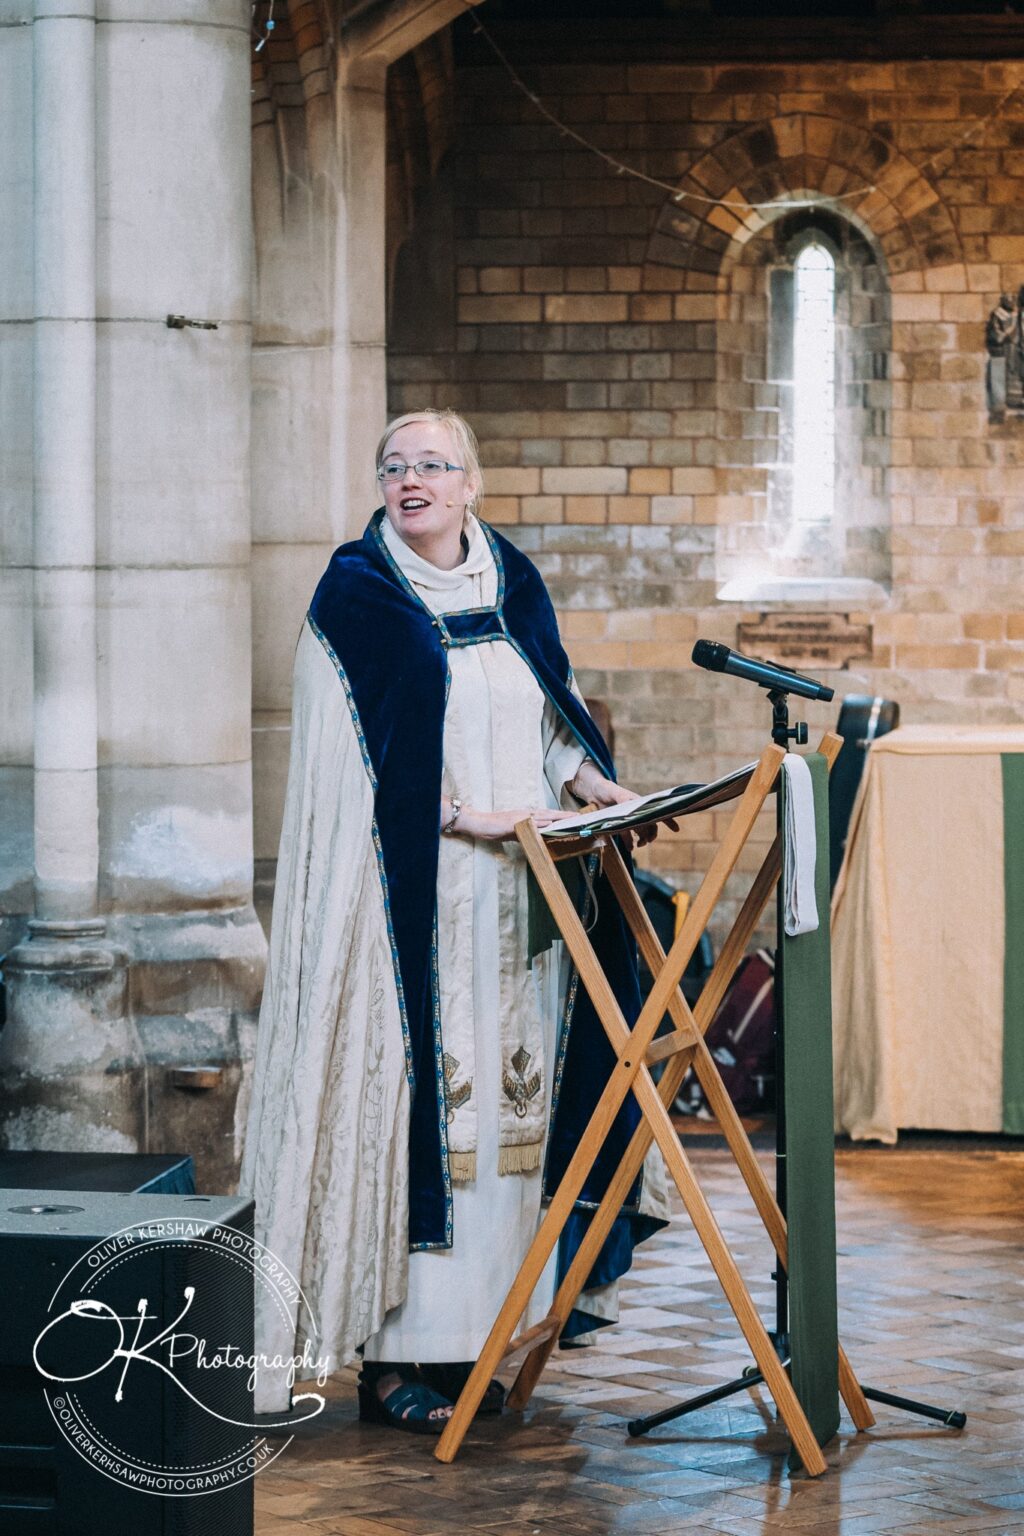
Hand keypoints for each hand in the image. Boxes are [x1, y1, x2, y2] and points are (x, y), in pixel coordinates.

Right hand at [450, 804, 579, 842]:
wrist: (478, 823)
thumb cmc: (494, 827)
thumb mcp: (514, 831)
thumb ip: (526, 833)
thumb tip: (538, 837)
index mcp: (527, 815)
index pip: (548, 815)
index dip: (561, 816)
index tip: (574, 817)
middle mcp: (526, 814)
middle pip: (549, 814)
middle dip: (564, 815)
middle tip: (579, 816)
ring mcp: (520, 817)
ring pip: (543, 817)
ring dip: (557, 818)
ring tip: (571, 819)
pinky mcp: (514, 823)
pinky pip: (530, 824)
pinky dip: (541, 824)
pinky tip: (550, 825)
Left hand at [568, 761, 678, 847]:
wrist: (593, 791)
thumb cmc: (607, 789)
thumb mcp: (616, 792)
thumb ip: (624, 799)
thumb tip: (633, 808)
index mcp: (640, 803)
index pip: (657, 811)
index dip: (668, 820)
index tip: (676, 829)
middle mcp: (637, 811)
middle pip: (650, 825)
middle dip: (652, 834)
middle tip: (646, 841)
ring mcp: (628, 819)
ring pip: (640, 832)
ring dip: (641, 840)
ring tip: (637, 846)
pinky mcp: (619, 824)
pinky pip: (627, 835)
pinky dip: (629, 842)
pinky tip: (629, 847)